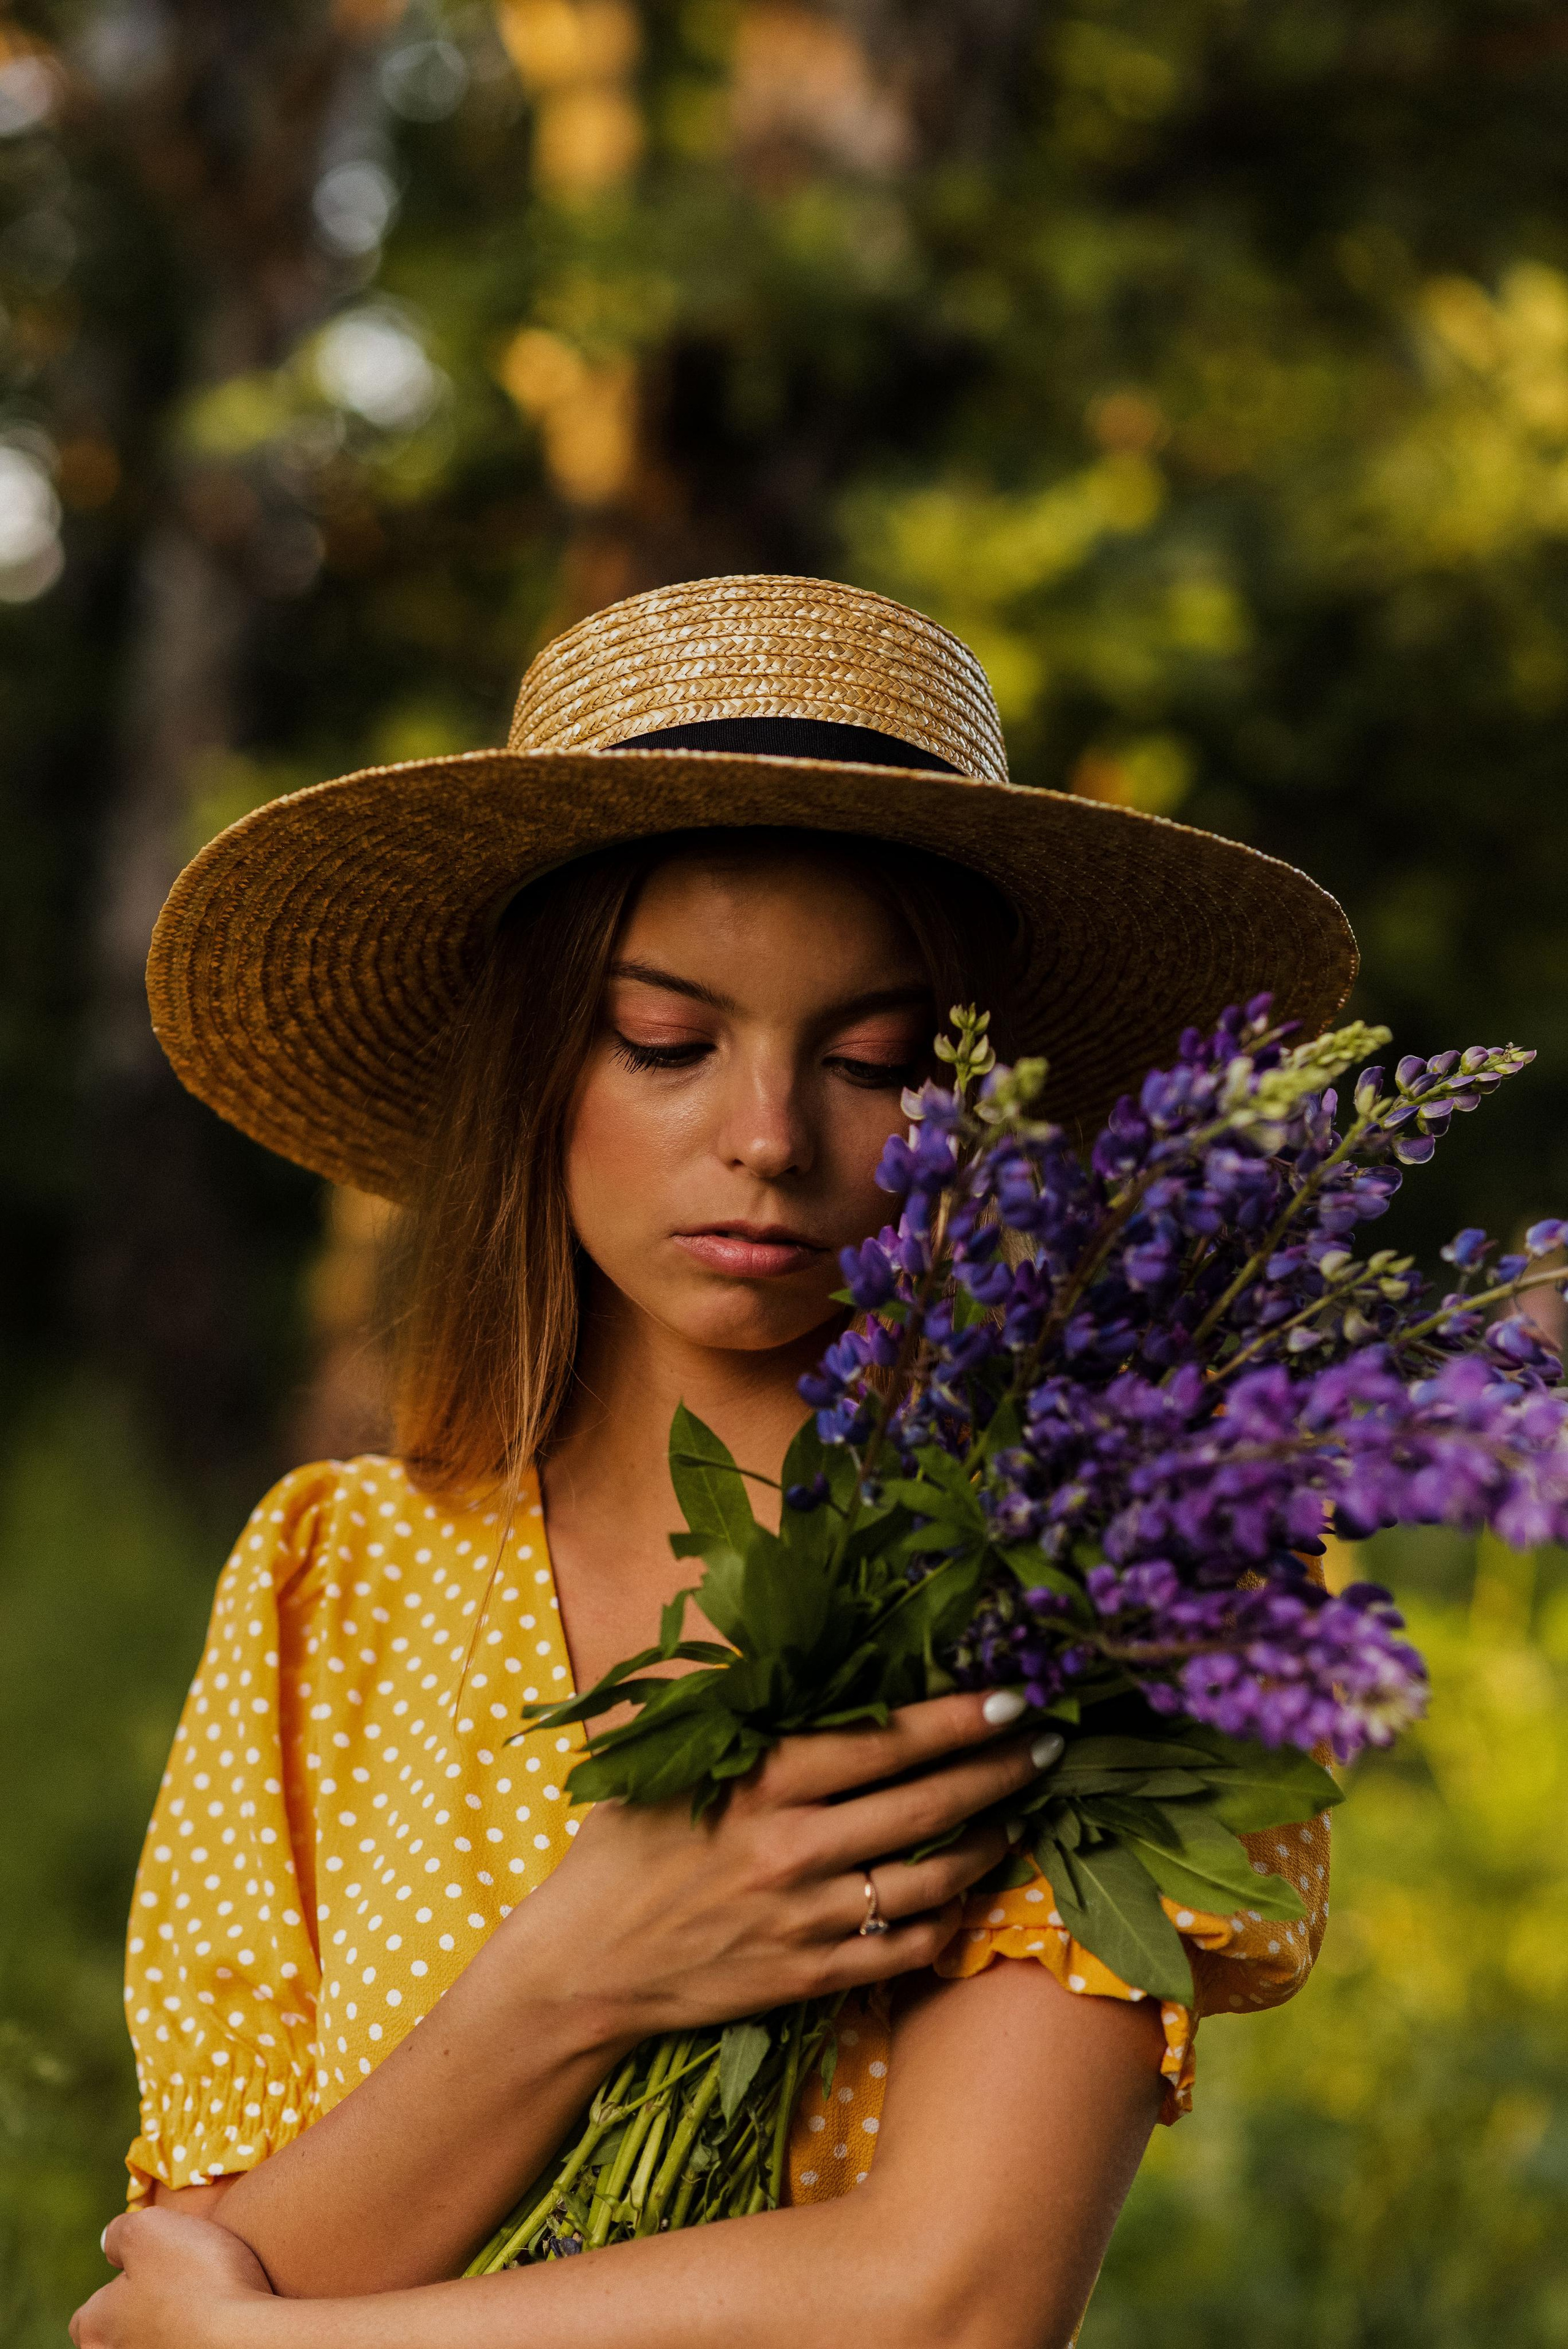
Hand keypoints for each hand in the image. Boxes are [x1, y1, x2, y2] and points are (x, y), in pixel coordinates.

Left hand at [70, 2208, 274, 2348]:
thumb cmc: (197, 2279)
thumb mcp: (150, 2229)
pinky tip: (216, 2331)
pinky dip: (193, 2343)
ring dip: (169, 2331)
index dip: (120, 2287)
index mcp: (94, 2328)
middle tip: (180, 2291)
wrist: (248, 2338)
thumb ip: (119, 2232)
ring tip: (204, 2310)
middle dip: (141, 2315)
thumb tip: (110, 2244)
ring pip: (151, 2346)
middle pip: (118, 2335)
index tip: (154, 2271)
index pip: (89, 2314)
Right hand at [512, 1688, 1057, 2042]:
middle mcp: (789, 1848)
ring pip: (931, 1882)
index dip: (958, 1720)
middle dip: (1000, 1772)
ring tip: (1020, 1816)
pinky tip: (967, 1894)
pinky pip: (905, 1950)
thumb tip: (795, 1641)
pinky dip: (946, 1921)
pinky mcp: (808, 1979)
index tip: (1012, 1698)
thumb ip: (735, 1712)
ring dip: (989, 1845)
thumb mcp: (666, 1761)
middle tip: (1049, 1745)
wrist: (579, 1969)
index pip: (883, 1742)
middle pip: (925, 1806)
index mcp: (758, 1782)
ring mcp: (803, 1920)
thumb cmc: (624, 1849)